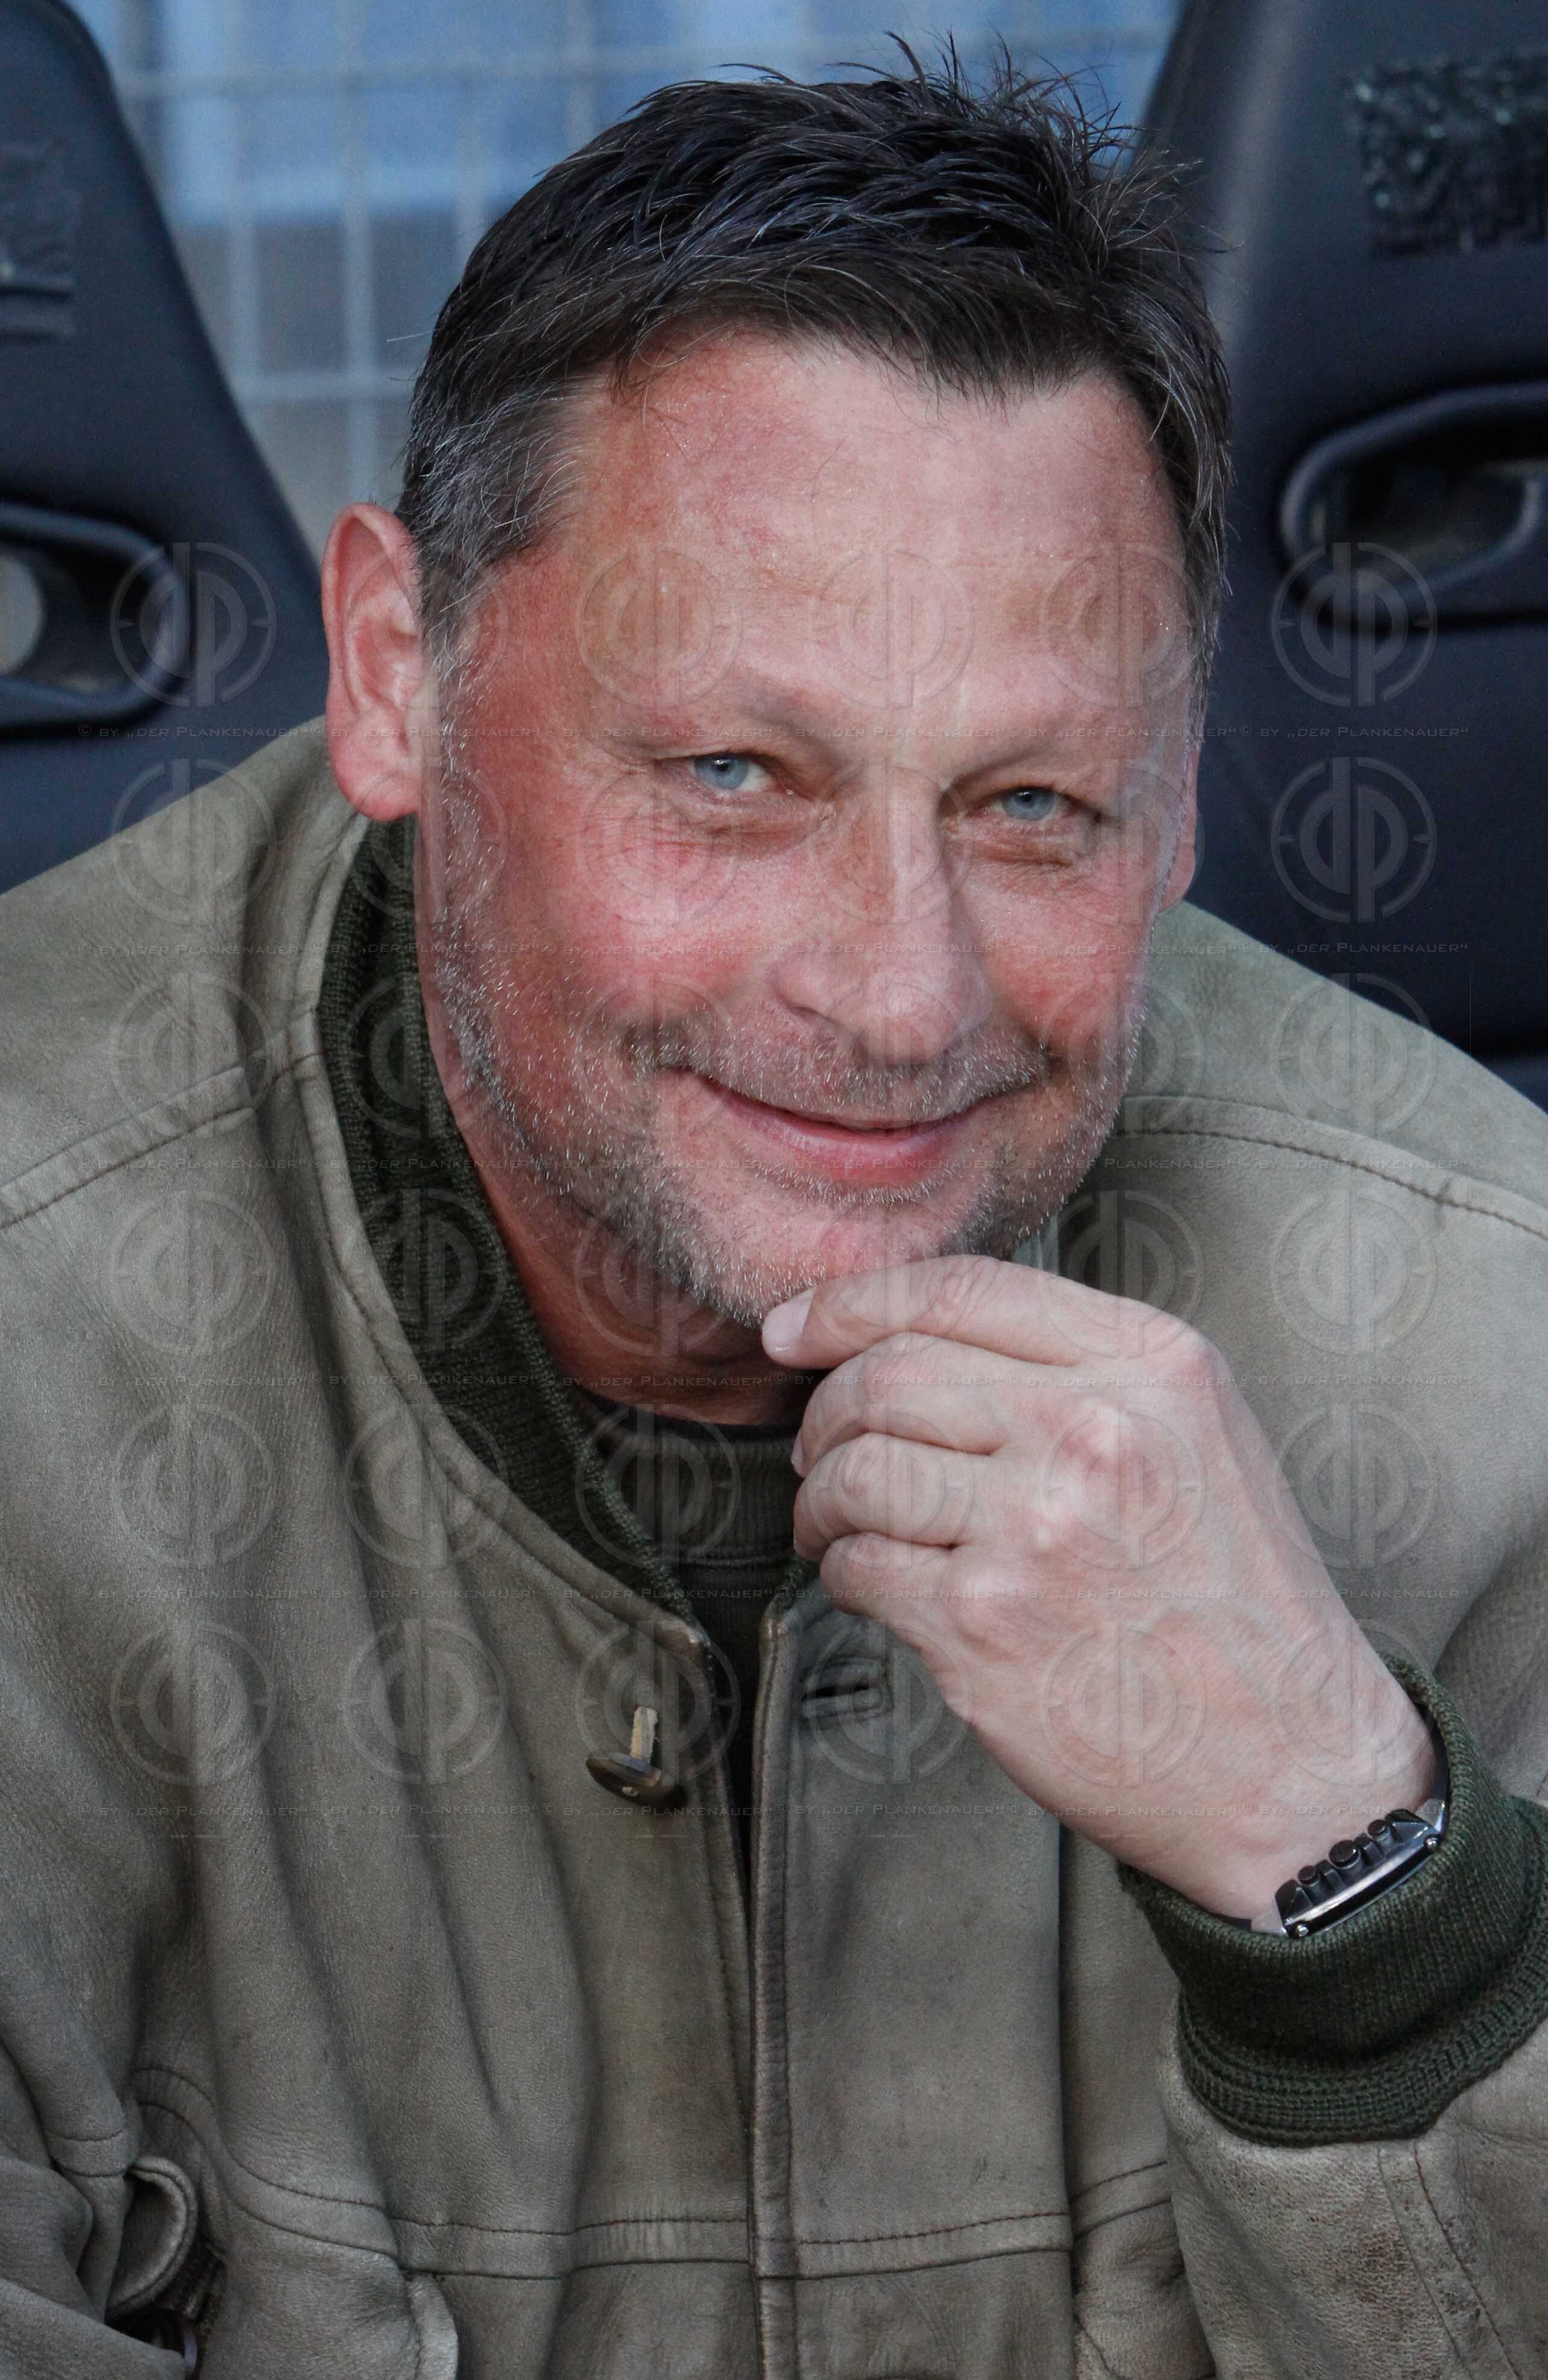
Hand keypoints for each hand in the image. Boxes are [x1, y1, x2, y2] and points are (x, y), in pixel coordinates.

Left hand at [762, 1256, 1435, 1915]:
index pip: (960, 1288)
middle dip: (827, 1411)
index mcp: (1150, 1364)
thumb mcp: (1198, 1435)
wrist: (1292, 1762)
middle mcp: (1092, 1429)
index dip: (850, 1302)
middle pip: (888, 1375)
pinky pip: (859, 1566)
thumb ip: (1079, 1367)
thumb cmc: (1233, 1599)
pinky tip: (879, 1587)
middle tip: (820, 1451)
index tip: (793, 1328)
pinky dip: (845, 1573)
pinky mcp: (983, 1623)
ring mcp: (1034, 1526)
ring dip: (821, 1500)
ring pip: (855, 1470)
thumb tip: (911, 1336)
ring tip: (838, 1525)